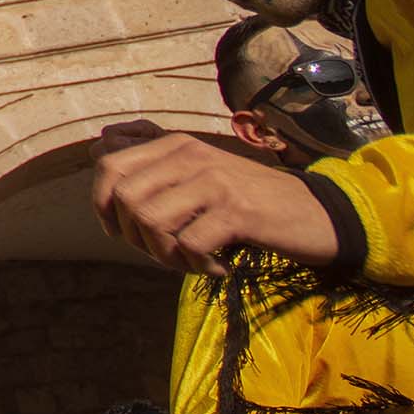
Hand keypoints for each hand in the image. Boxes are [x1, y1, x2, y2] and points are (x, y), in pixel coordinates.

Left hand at [90, 120, 343, 274]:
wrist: (318, 213)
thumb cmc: (251, 201)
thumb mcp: (200, 175)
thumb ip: (153, 165)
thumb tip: (96, 149)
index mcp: (176, 145)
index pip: (109, 165)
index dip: (102, 205)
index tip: (122, 233)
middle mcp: (190, 155)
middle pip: (124, 196)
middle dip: (134, 237)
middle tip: (165, 254)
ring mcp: (214, 181)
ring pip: (150, 220)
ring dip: (165, 256)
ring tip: (192, 263)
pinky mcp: (237, 210)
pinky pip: (190, 244)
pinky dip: (198, 267)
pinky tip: (219, 268)